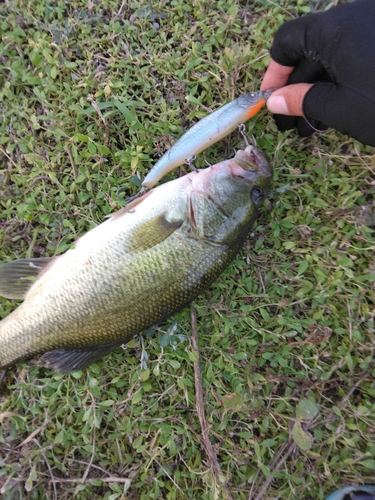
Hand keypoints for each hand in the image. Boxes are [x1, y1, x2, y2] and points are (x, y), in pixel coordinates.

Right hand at [261, 0, 374, 146]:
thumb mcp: (343, 109)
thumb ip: (303, 101)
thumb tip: (275, 100)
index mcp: (336, 29)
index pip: (287, 41)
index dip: (274, 72)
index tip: (271, 100)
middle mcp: (354, 19)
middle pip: (310, 50)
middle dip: (295, 87)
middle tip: (288, 122)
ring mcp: (372, 30)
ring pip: (332, 58)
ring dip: (317, 90)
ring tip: (309, 125)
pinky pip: (353, 58)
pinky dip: (340, 83)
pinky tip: (334, 112)